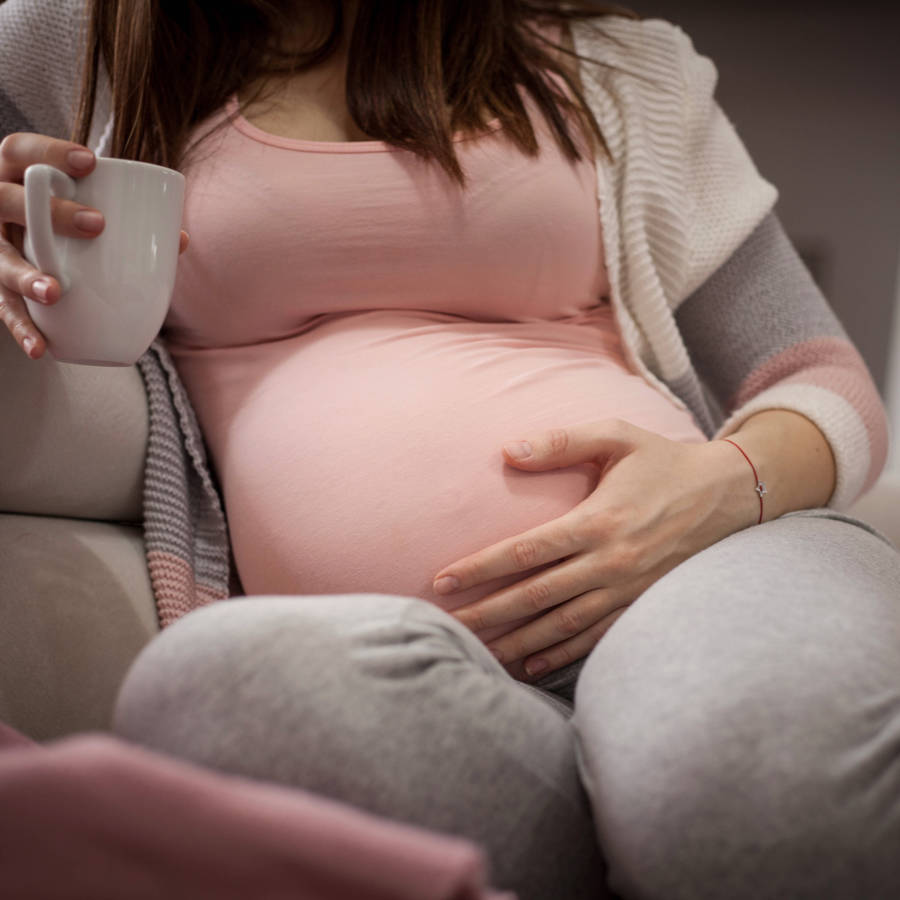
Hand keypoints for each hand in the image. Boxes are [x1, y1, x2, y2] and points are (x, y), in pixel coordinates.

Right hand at [0, 133, 188, 359]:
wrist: (21, 248)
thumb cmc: (60, 223)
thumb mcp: (80, 209)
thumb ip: (123, 219)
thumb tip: (181, 239)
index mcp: (14, 176)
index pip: (21, 151)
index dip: (50, 152)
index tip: (90, 164)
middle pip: (7, 200)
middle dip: (50, 212)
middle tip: (95, 225)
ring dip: (25, 275)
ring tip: (56, 292)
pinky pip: (2, 308)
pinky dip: (21, 330)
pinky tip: (40, 349)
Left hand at [432, 419, 756, 680]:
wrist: (728, 494)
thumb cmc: (664, 461)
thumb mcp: (617, 435)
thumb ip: (561, 441)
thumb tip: (506, 451)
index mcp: (598, 521)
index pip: (525, 552)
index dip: (480, 568)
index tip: (443, 581)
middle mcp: (610, 562)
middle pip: (535, 596)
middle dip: (488, 614)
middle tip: (448, 626)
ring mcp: (627, 590)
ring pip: (561, 625)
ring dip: (517, 642)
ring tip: (480, 653)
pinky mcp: (641, 604)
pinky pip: (594, 636)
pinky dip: (560, 654)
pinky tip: (531, 664)